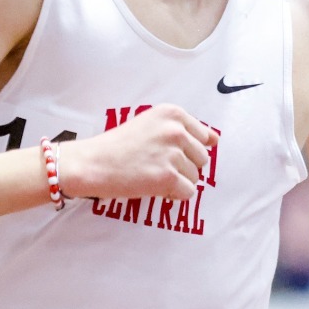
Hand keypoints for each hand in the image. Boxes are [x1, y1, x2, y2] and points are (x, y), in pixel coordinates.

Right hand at [60, 105, 216, 200]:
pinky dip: (173, 195)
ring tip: (151, 174)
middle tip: (155, 165)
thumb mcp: (150, 124)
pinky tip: (153, 186)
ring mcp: (173, 154)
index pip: (204, 137)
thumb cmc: (118, 145)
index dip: (186, 150)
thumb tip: (215, 140)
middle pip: (202, 159)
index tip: (166, 152)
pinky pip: (187, 193)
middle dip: (183, 166)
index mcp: (173, 114)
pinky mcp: (167, 178)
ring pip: (195, 177)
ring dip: (177, 181)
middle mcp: (176, 131)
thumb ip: (183, 129)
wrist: (92, 163)